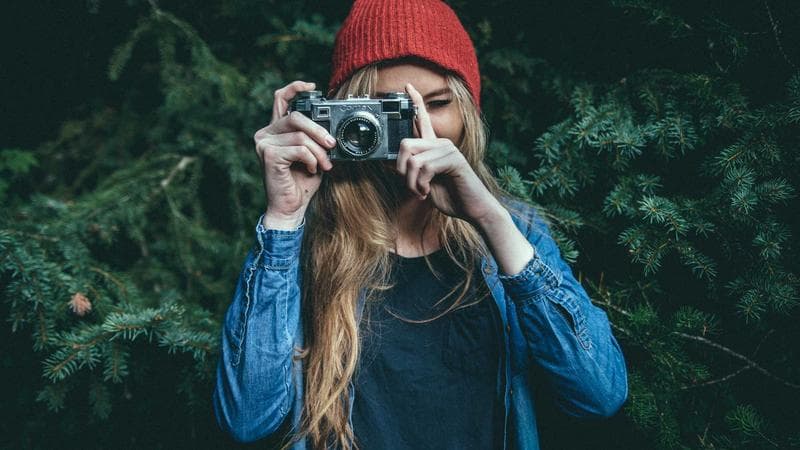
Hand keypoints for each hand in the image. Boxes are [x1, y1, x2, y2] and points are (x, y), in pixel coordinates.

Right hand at [253, 81, 335, 228]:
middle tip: (332, 145)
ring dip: (318, 151)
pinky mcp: (268, 155)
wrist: (291, 207)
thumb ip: (315, 138)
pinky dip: (311, 159)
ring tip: (324, 164)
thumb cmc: (301, 182)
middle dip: (319, 131)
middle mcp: (266, 133)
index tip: (313, 86)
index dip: (295, 88)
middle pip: (296, 117)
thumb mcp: (313, 155)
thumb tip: (331, 128)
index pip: (280, 99)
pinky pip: (299, 149)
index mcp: (276, 130)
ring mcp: (264, 144)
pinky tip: (311, 169)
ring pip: (300, 135)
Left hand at [396, 83, 502, 225]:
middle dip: (401, 171)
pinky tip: (428, 192)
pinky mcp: (453, 159)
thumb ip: (410, 172)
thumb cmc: (451, 196)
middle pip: (405, 144)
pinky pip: (425, 168)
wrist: (473, 209)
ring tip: (422, 192)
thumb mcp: (423, 184)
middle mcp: (441, 143)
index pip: (423, 119)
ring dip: (412, 183)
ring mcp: (448, 149)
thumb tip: (388, 163)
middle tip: (412, 187)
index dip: (415, 101)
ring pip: (413, 160)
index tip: (407, 86)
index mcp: (434, 147)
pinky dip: (421, 185)